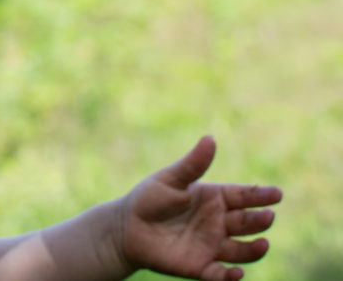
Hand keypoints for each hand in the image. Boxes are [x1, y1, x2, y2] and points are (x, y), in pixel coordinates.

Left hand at [118, 137, 281, 280]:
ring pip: (242, 250)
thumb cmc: (150, 198)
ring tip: (263, 243)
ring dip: (254, 249)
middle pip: (246, 222)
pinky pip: (220, 275)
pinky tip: (236, 272)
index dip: (259, 195)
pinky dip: (230, 276)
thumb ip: (193, 164)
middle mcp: (218, 223)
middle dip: (259, 220)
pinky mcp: (201, 266)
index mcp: (214, 198)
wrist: (127, 227)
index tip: (277, 193)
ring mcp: (212, 245)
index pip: (242, 196)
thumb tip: (210, 139)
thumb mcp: (171, 178)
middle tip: (268, 215)